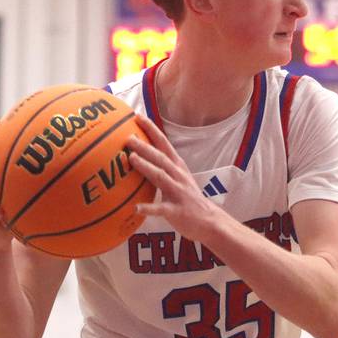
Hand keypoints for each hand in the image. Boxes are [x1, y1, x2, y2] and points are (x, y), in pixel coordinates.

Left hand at [126, 114, 220, 242]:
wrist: (209, 220)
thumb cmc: (188, 198)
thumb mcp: (178, 177)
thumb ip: (162, 167)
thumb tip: (140, 155)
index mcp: (177, 166)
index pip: (163, 143)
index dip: (151, 129)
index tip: (137, 117)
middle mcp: (178, 175)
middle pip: (160, 157)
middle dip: (145, 146)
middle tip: (128, 138)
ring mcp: (178, 192)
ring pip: (161, 176)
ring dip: (146, 167)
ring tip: (131, 159)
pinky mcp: (177, 210)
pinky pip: (162, 209)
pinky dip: (149, 208)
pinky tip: (136, 208)